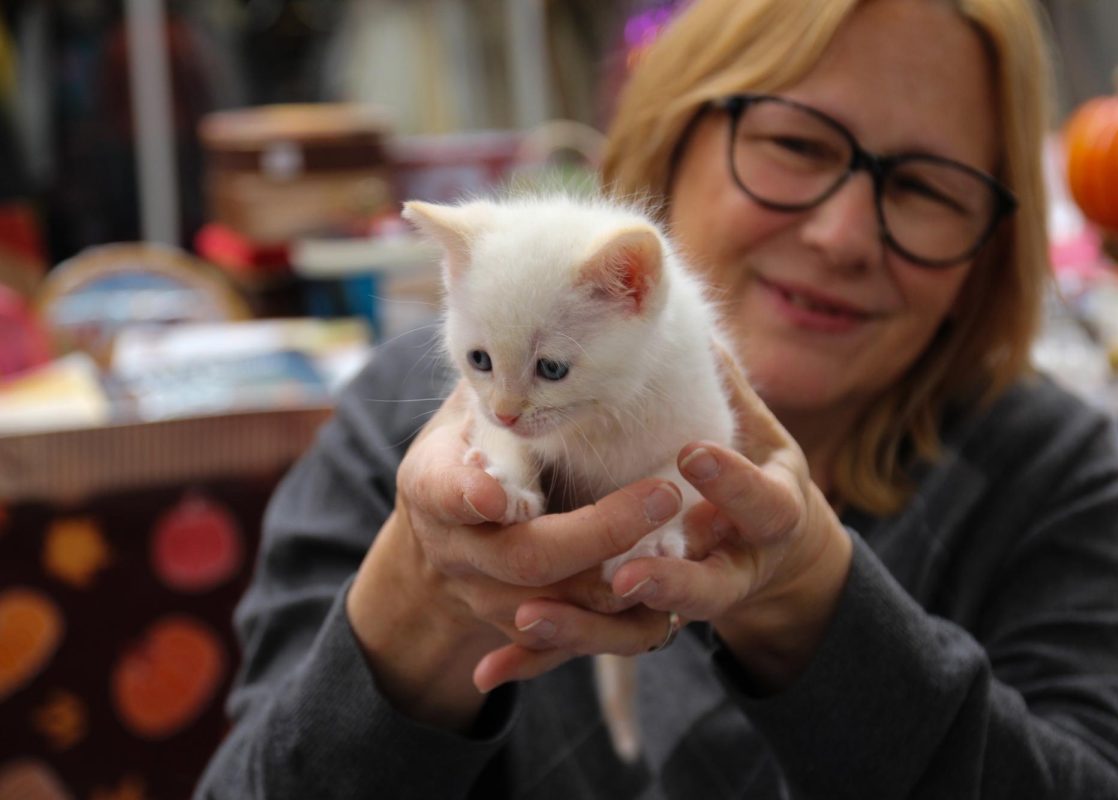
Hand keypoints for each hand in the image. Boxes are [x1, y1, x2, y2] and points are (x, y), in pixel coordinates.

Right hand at [347, 382, 683, 727]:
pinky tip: (667, 594)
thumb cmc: (470, 452)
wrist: (442, 542)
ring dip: (620, 582)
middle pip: (523, 557)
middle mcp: (456, 550)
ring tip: (679, 542)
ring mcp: (487, 598)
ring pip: (556, 610)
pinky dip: (621, 627)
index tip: (499, 497)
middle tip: (661, 494)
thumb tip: (541, 327)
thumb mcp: (466, 414)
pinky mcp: (523, 630)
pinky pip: (576, 643)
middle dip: (596, 532)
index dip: (470, 496)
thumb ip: (497, 389)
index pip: (444, 491)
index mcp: (432, 485)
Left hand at [505, 352, 853, 692]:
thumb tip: (690, 312)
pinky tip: (489, 669)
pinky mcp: (637, 627)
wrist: (764, 544)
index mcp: (774, 515)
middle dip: (662, 578)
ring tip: (532, 619)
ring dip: (583, 630)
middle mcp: (734, 569)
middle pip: (707, 590)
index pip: (767, 508)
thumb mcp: (753, 428)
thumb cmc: (754, 468)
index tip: (693, 457)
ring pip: (638, 632)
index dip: (736, 486)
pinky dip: (538, 662)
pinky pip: (586, 652)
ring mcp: (685, 604)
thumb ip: (721, 384)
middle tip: (621, 572)